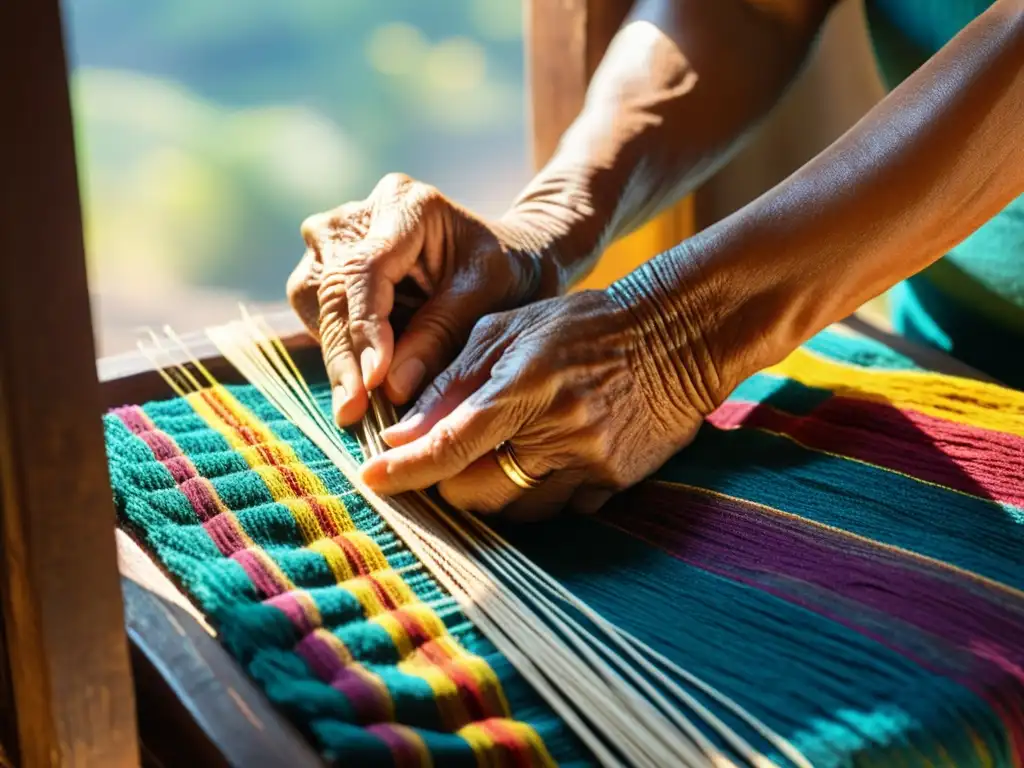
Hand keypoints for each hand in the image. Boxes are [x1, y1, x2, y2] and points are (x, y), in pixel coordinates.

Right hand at [288, 173, 552, 425]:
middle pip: (331, 289)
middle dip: (343, 356)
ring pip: (314, 303)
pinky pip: (316, 311)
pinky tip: (364, 379)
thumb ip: (441, 335)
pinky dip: (338, 348)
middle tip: (354, 413)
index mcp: (405, 205)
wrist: (505, 257)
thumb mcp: (488, 301)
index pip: (365, 270)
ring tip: (364, 401)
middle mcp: (359, 215)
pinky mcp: (326, 264)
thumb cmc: (505, 274)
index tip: (372, 383)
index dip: (364, 329)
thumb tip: (390, 387)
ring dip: (336, 355)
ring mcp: (336, 237)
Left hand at [359, 289, 713, 518]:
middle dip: (448, 480)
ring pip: (512, 512)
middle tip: (449, 453)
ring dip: (489, 491)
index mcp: (527, 386)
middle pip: (475, 494)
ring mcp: (591, 465)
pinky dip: (533, 493)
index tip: (372, 479)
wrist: (678, 336)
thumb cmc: (583, 325)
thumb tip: (401, 433)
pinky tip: (542, 459)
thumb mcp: (509, 331)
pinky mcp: (614, 485)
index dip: (406, 469)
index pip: (452, 444)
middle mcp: (560, 433)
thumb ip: (452, 382)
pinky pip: (555, 512)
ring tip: (499, 452)